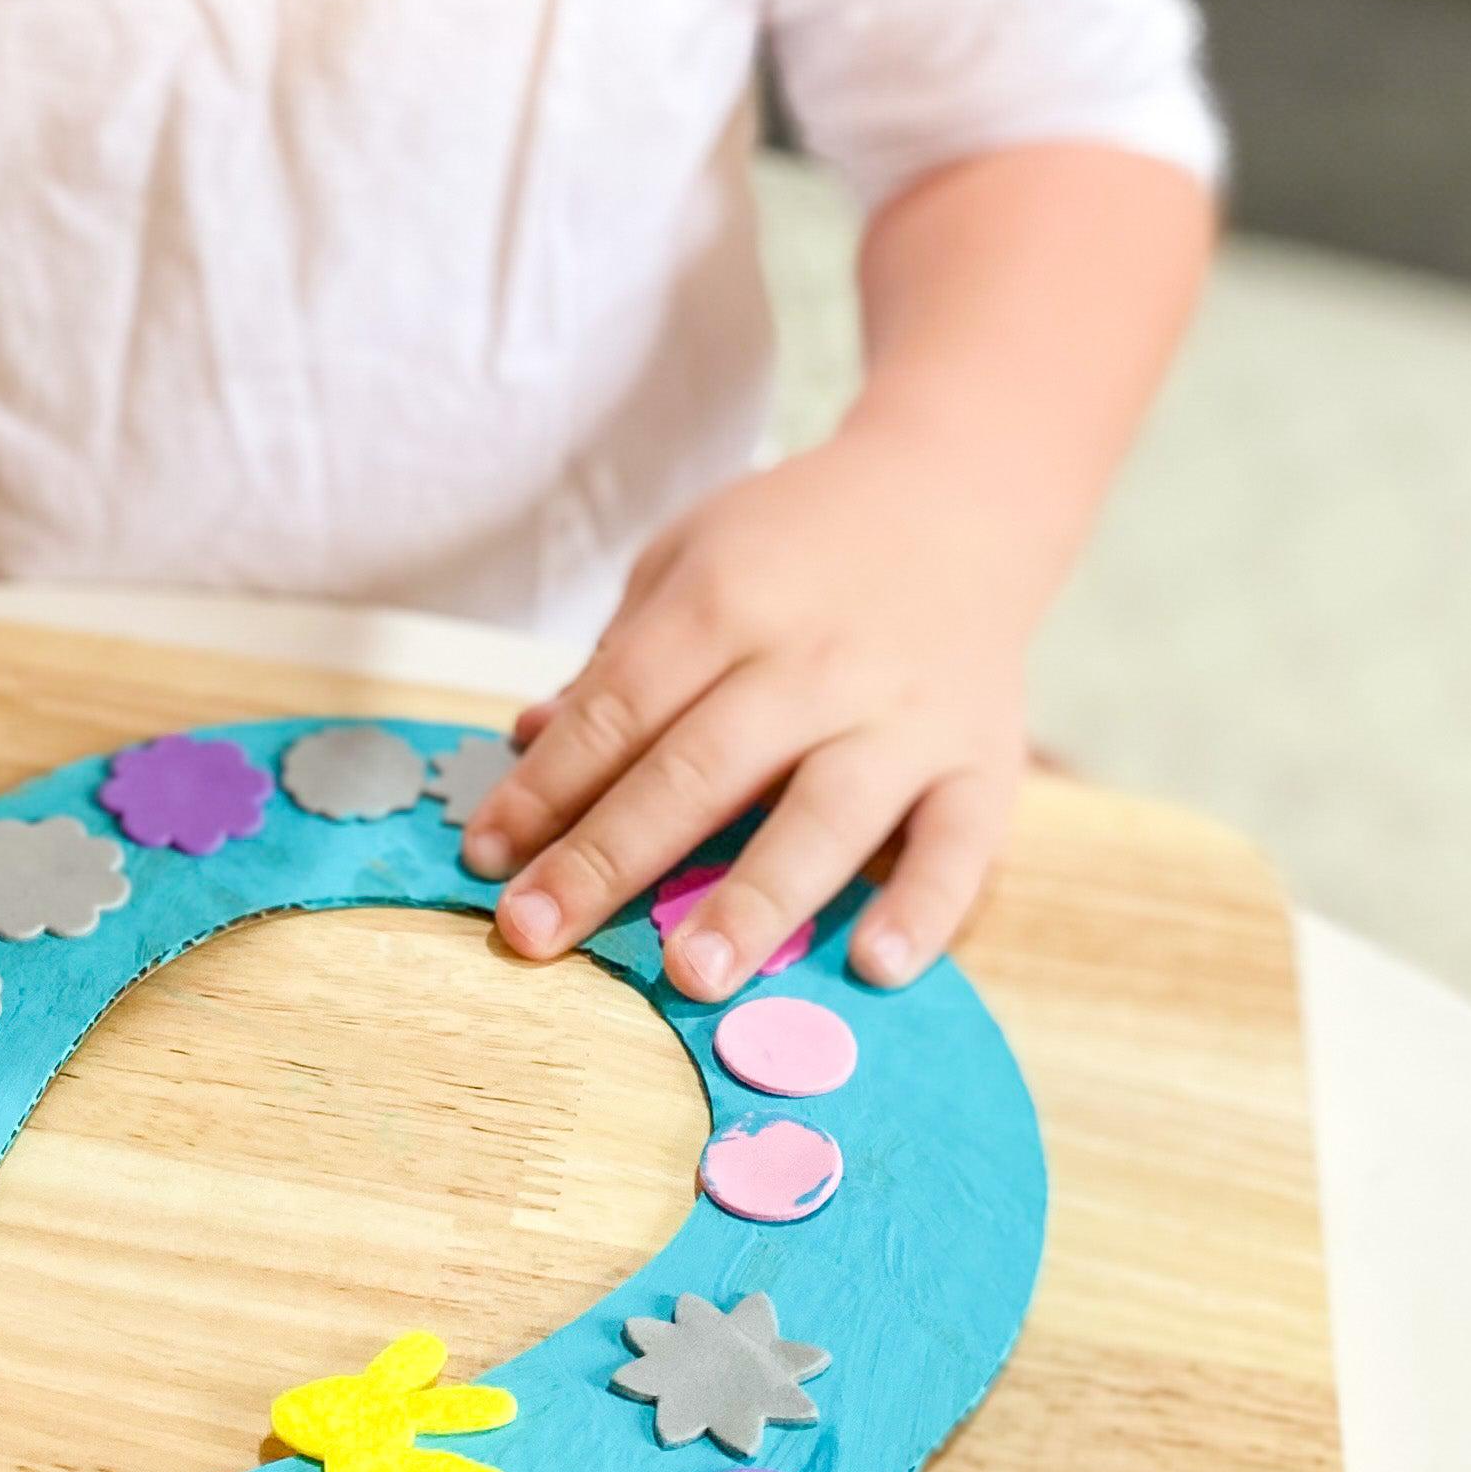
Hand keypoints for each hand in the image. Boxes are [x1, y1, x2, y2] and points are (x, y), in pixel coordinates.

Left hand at [459, 422, 1035, 994]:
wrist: (957, 496)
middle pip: (698, 770)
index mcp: (726, 603)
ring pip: (824, 816)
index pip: (619, 710)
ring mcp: (905, 715)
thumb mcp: (689, 560)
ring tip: (693, 976)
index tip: (486, 858)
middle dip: (609, 858)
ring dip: (756, 900)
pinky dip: (923, 909)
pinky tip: (876, 967)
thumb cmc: (797, 544)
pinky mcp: (984, 761)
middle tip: (535, 934)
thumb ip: (618, 658)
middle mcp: (814, 662)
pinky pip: (960, 846)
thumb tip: (531, 740)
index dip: (546, 786)